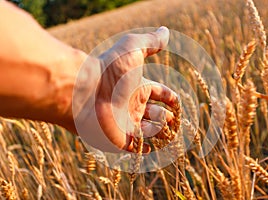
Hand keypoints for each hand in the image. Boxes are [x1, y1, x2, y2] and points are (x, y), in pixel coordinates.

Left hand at [93, 27, 177, 152]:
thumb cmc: (110, 70)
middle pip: (156, 114)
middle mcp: (134, 106)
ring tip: (170, 134)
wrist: (85, 92)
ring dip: (160, 133)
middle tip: (175, 121)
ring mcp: (127, 124)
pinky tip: (152, 147)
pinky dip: (145, 148)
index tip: (177, 101)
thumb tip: (165, 31)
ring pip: (150, 131)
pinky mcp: (121, 140)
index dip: (170, 97)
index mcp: (138, 88)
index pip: (160, 94)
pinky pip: (136, 147)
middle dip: (167, 117)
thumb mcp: (132, 49)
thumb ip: (150, 42)